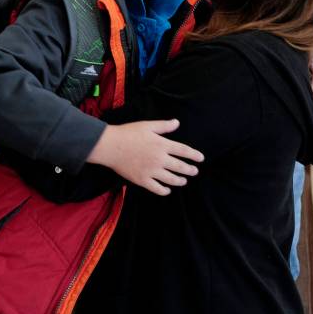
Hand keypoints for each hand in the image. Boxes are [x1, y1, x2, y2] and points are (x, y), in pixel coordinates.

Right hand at [86, 120, 204, 195]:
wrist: (111, 146)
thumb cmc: (128, 133)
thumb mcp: (148, 125)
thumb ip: (164, 126)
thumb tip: (177, 123)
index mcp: (162, 145)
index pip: (184, 151)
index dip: (194, 155)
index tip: (201, 158)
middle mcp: (160, 159)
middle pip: (180, 167)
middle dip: (190, 170)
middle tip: (194, 171)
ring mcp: (152, 171)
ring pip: (171, 179)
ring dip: (180, 181)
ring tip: (183, 181)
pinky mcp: (142, 180)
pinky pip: (157, 188)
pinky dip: (164, 190)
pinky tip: (167, 190)